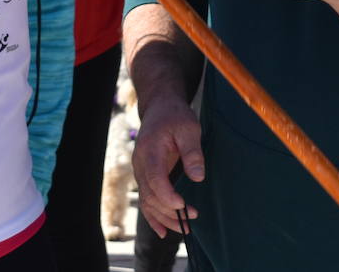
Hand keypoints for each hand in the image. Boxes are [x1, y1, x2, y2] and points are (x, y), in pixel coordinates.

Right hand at [132, 96, 203, 237]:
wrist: (159, 107)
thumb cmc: (175, 116)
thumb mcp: (189, 128)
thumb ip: (192, 152)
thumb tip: (198, 177)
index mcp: (150, 151)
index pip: (155, 179)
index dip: (167, 196)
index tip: (183, 205)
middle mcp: (140, 164)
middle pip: (150, 195)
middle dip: (169, 212)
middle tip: (192, 219)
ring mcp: (140, 171)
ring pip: (147, 201)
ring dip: (164, 218)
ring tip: (183, 229)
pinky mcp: (145, 175)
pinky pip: (146, 199)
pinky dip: (153, 216)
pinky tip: (163, 231)